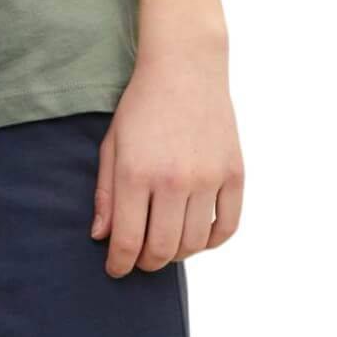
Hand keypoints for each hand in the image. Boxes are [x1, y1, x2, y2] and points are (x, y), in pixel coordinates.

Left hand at [90, 44, 243, 276]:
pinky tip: (197, 236)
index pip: (128, 241)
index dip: (120, 264)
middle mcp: (174, 179)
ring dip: (177, 254)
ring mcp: (208, 178)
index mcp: (136, 173)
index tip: (116, 269)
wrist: (186, 67)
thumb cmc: (142, 106)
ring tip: (166, 245)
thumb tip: (102, 237)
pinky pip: (227, 226)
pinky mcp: (234, 173)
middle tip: (140, 259)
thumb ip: (105, 194)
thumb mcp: (112, 145)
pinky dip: (211, 241)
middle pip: (162, 249)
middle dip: (146, 263)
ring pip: (194, 243)